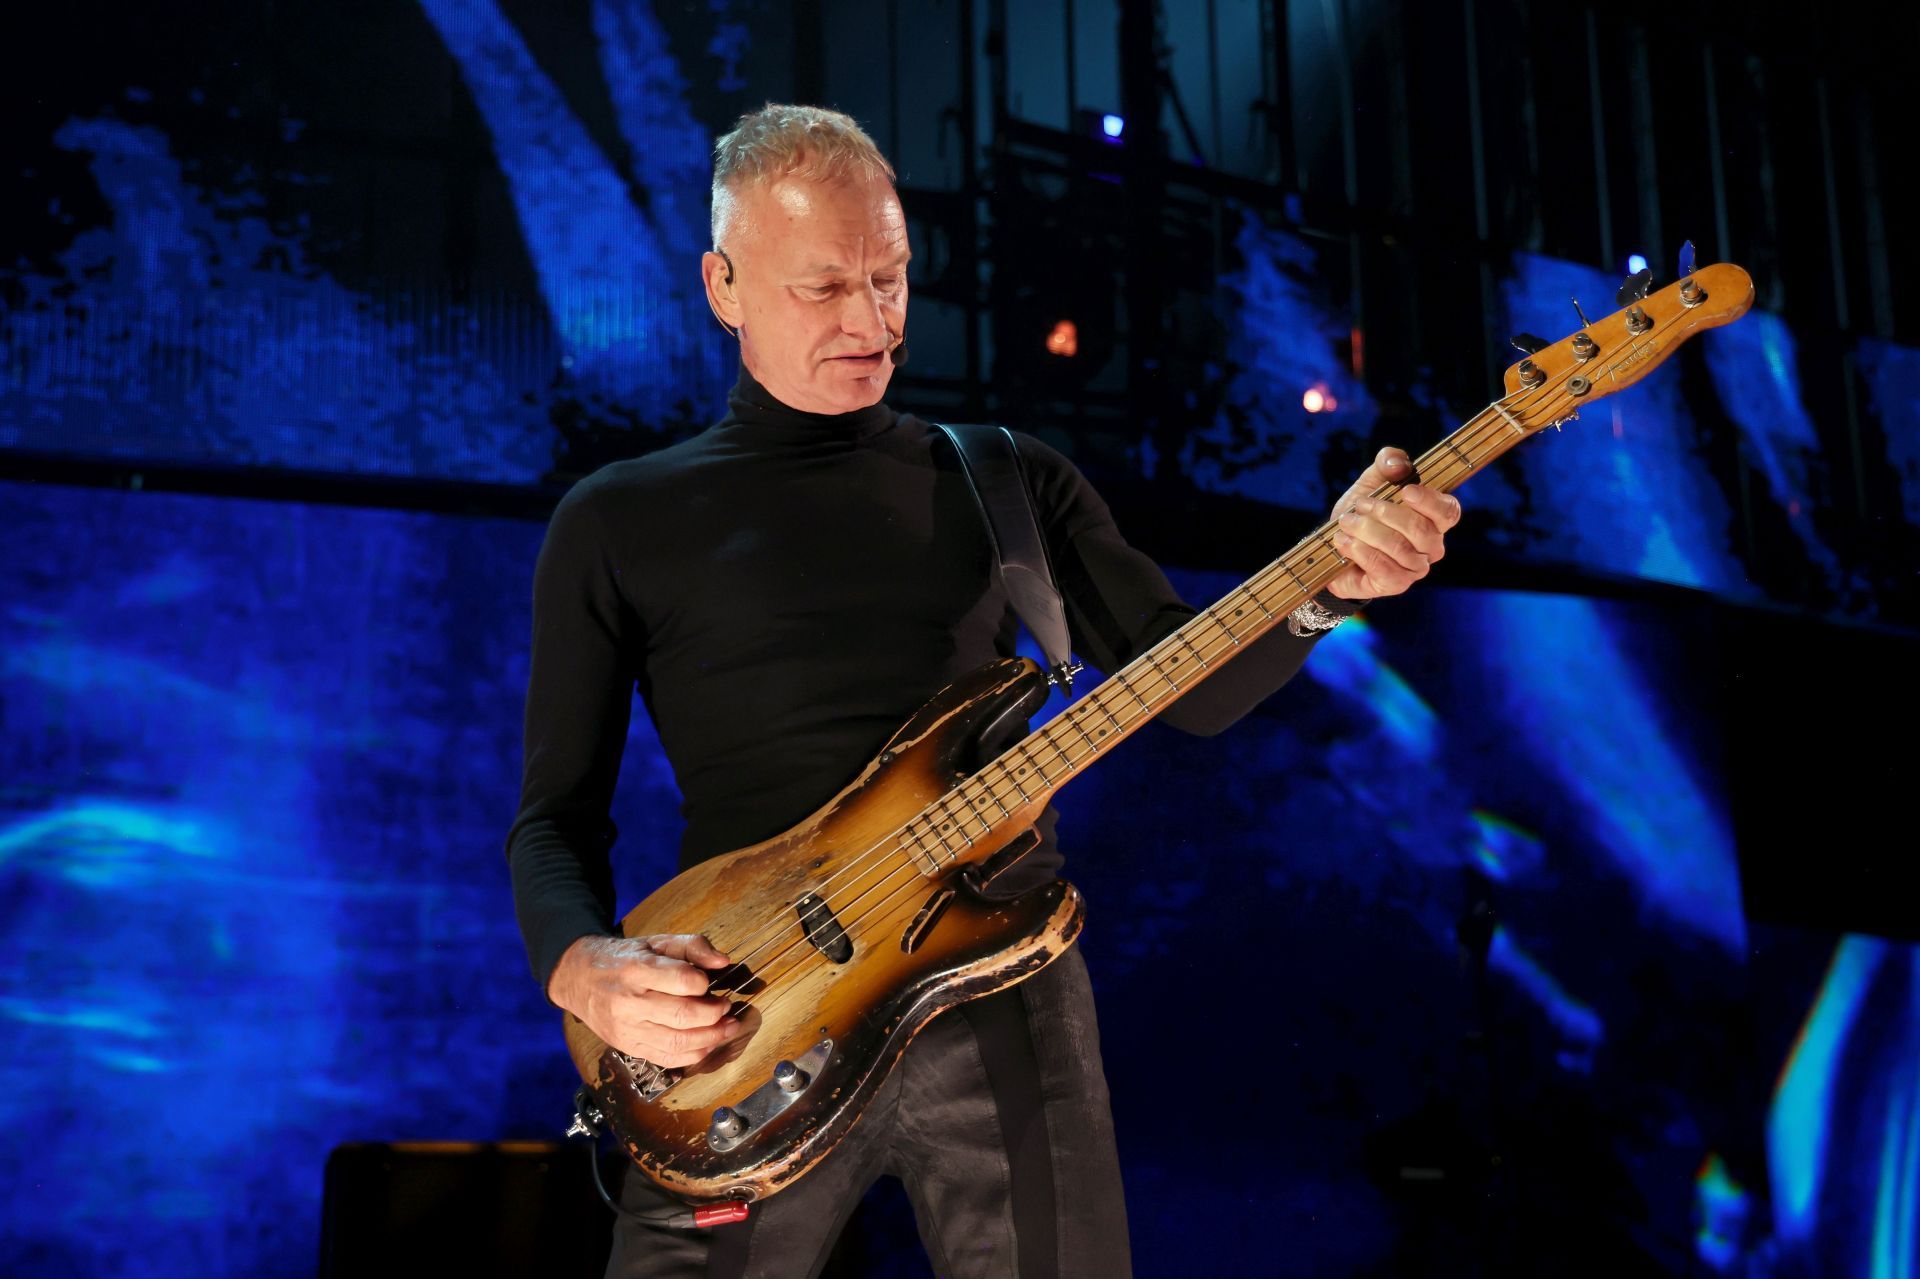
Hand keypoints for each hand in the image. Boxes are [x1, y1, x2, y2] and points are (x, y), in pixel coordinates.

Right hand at [548, 933, 746, 1067]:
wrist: (579, 978)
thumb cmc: (623, 958)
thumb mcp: (656, 941)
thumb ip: (692, 946)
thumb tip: (722, 962)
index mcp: (636, 969)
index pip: (682, 980)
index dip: (703, 983)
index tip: (710, 983)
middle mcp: (629, 1002)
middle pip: (683, 1015)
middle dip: (715, 1014)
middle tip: (726, 1007)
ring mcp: (627, 1029)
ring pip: (679, 1042)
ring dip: (712, 1037)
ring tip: (727, 1027)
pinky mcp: (628, 1047)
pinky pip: (667, 1058)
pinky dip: (694, 1054)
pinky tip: (707, 1043)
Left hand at [1324, 447, 1462, 600]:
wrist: (1337, 546)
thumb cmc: (1362, 513)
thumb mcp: (1371, 481)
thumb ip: (1387, 463)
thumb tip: (1399, 464)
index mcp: (1434, 518)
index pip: (1449, 511)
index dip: (1430, 501)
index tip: (1406, 491)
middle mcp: (1431, 545)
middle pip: (1420, 529)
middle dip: (1385, 513)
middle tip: (1359, 505)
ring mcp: (1415, 568)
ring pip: (1399, 548)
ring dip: (1368, 531)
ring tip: (1346, 523)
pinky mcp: (1395, 584)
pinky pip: (1384, 569)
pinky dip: (1360, 552)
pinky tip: (1344, 542)